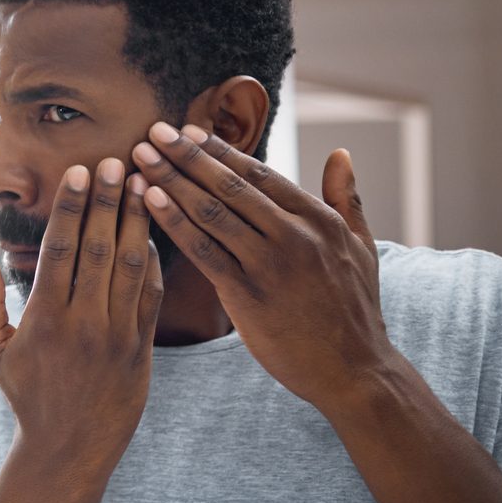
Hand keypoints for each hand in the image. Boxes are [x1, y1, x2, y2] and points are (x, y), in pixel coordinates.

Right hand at [0, 159, 163, 478]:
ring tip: (143, 182)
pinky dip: (155, 260)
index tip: (78, 172)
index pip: (61, 249)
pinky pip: (152, 295)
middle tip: (117, 159)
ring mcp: (117, 336)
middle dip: (108, 201)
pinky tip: (155, 229)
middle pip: (100, 248)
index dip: (70, 207)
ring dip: (138, 221)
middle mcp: (84, 323)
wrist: (70, 450)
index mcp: (44, 319)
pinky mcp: (142, 348)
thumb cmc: (25, 396)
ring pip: (132, 266)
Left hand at [132, 122, 393, 408]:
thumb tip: (341, 152)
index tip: (187, 131)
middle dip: (187, 156)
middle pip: (229, 186)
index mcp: (319, 220)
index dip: (220, 151)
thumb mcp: (361, 247)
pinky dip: (173, 223)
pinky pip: (202, 251)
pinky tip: (148, 201)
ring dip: (171, 181)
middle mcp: (295, 236)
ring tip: (140, 157)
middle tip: (153, 130)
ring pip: (211, 212)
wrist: (356, 372)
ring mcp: (271, 265)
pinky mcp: (248, 296)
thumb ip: (347, 198)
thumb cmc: (355, 309)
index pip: (260, 174)